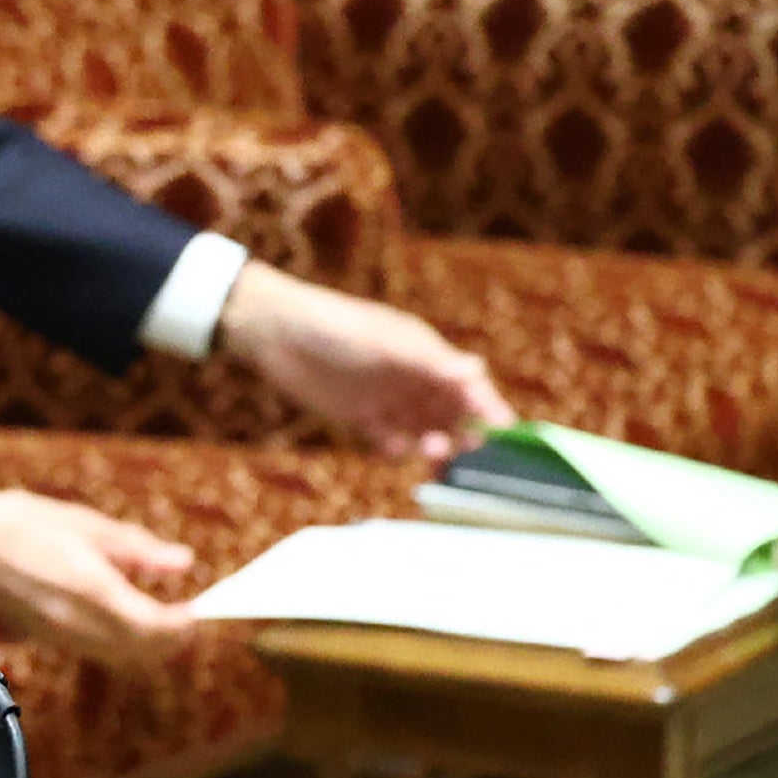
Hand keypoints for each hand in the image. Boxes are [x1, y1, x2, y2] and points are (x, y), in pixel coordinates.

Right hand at [0, 486, 197, 663]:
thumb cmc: (21, 524)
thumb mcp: (88, 525)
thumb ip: (139, 550)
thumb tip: (182, 563)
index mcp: (92, 590)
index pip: (154, 627)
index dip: (184, 624)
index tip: (199, 611)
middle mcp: (77, 622)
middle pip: (142, 652)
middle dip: (171, 641)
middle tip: (188, 618)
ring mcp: (60, 635)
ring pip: (120, 657)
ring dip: (146, 646)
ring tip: (162, 619)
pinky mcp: (47, 638)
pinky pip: (96, 651)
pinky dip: (119, 642)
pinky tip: (122, 617)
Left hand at [217, 264, 511, 458]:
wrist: (277, 333)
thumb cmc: (337, 327)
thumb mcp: (386, 345)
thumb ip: (430, 363)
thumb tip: (477, 372)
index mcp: (425, 354)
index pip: (467, 384)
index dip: (485, 406)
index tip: (501, 431)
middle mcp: (411, 377)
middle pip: (450, 412)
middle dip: (462, 431)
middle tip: (463, 448)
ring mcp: (386, 397)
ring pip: (423, 429)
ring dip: (432, 442)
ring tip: (428, 450)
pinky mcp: (359, 415)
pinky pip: (387, 439)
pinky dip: (394, 448)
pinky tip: (391, 448)